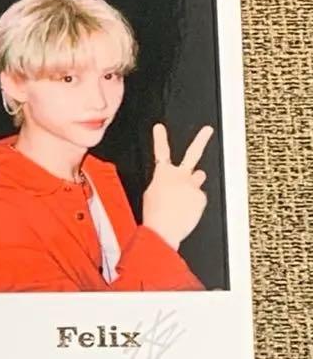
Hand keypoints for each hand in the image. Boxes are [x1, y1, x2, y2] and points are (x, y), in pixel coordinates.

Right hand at [142, 124, 212, 249]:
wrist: (164, 230)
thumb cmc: (154, 218)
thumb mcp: (150, 198)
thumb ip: (163, 186)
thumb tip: (175, 184)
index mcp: (162, 175)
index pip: (161, 152)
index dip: (160, 138)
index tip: (159, 128)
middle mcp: (179, 176)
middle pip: (192, 154)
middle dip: (200, 140)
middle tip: (207, 130)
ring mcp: (192, 186)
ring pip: (197, 179)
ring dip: (194, 183)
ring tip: (185, 196)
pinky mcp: (201, 198)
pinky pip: (198, 200)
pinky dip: (193, 206)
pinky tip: (184, 214)